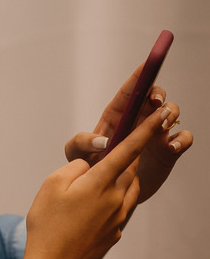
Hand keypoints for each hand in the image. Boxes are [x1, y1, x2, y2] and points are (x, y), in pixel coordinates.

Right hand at [29, 105, 168, 258]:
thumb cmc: (48, 225)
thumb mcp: (51, 186)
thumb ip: (74, 167)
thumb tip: (89, 165)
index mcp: (99, 182)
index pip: (127, 149)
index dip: (144, 130)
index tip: (160, 116)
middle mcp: (115, 197)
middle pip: (128, 169)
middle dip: (121, 160)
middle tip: (104, 160)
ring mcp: (118, 216)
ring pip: (126, 189)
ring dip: (117, 181)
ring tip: (94, 187)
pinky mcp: (115, 231)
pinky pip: (118, 208)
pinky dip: (109, 202)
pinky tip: (87, 212)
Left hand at [64, 66, 192, 203]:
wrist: (103, 194)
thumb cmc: (87, 169)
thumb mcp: (75, 154)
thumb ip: (82, 143)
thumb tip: (103, 141)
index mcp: (116, 117)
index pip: (129, 92)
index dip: (139, 76)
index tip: (148, 63)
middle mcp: (138, 121)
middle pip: (154, 96)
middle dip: (157, 92)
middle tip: (154, 101)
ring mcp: (154, 135)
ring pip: (171, 112)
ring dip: (170, 113)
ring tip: (161, 123)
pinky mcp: (166, 152)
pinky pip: (183, 138)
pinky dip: (181, 139)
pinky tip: (171, 147)